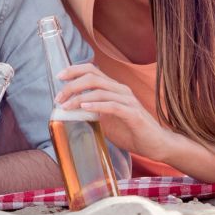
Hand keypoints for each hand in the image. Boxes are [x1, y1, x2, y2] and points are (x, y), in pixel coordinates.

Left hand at [55, 63, 170, 161]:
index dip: (74, 70)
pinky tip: (84, 108)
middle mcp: (121, 90)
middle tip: (58, 97)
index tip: (59, 76)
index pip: (92, 70)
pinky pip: (113, 106)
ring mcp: (128, 101)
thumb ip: (91, 112)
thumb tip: (69, 112)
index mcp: (114, 88)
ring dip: (79, 98)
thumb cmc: (131, 131)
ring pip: (100, 90)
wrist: (156, 144)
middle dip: (72, 85)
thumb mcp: (106, 120)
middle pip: (93, 77)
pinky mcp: (133, 114)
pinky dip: (97, 105)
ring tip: (66, 106)